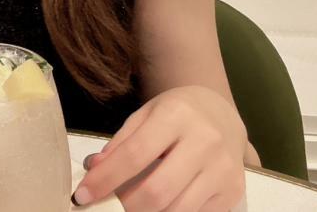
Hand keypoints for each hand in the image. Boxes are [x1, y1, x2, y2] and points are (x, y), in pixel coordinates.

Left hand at [74, 86, 246, 211]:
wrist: (221, 114)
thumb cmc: (176, 113)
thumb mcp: (145, 115)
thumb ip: (121, 143)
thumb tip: (94, 170)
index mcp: (176, 115)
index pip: (135, 154)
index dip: (106, 179)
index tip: (83, 195)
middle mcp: (204, 142)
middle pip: (157, 191)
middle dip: (125, 207)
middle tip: (106, 207)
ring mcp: (222, 170)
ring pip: (177, 211)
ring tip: (130, 207)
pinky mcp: (232, 193)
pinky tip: (157, 208)